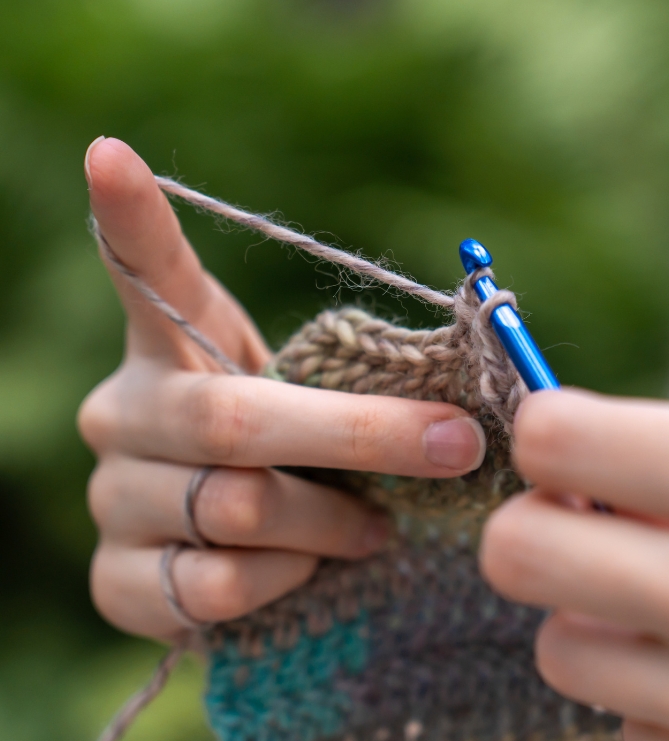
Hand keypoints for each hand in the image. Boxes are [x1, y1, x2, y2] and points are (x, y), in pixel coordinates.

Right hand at [79, 138, 485, 640]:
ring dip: (333, 521)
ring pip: (237, 508)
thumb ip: (366, 366)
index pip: (147, 272)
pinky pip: (213, 587)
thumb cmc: (296, 447)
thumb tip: (485, 326)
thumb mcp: (319, 388)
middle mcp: (123, 413)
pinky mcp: (118, 583)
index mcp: (171, 345)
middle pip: (236, 419)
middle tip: (455, 445)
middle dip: (364, 437)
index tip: (112, 152)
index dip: (131, 217)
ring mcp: (112, 498)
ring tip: (375, 526)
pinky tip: (308, 567)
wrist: (239, 544)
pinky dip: (286, 579)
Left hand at [481, 388, 668, 740]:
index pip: (558, 440)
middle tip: (585, 520)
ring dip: (593, 616)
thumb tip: (605, 476)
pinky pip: (635, 729)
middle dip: (536, 526)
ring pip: (560, 651)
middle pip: (517, 553)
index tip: (571, 442)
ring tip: (663, 601)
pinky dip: (658, 696)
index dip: (549, 430)